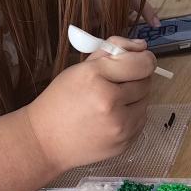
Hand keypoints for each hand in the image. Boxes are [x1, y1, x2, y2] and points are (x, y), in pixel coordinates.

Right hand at [22, 37, 155, 172]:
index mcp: (96, 77)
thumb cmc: (60, 102)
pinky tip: (111, 118)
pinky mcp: (124, 143)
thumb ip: (110, 52)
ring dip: (133, 100)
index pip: (141, 63)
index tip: (141, 60)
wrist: (45, 141)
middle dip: (134, 79)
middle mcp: (110, 102)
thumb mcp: (78, 69)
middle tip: (116, 83)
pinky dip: (130, 117)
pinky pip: (140, 121)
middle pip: (145, 82)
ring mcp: (119, 126)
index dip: (145, 59)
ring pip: (145, 102)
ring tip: (110, 103)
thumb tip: (141, 46)